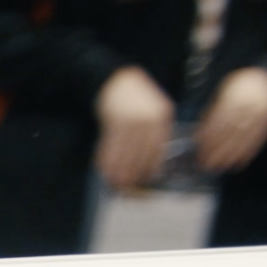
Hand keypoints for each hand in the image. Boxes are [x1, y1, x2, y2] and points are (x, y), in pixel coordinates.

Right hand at [95, 66, 176, 190]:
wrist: (117, 80)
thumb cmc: (136, 98)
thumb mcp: (154, 111)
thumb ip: (155, 131)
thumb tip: (151, 161)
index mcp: (163, 116)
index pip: (158, 147)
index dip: (151, 165)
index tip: (146, 179)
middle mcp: (148, 118)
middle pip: (141, 152)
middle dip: (134, 171)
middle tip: (128, 186)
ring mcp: (130, 119)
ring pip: (125, 151)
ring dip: (119, 169)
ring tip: (115, 182)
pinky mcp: (113, 120)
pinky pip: (110, 145)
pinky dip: (107, 158)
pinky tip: (104, 167)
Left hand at [196, 66, 266, 174]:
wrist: (265, 75)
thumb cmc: (236, 86)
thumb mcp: (220, 93)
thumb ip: (211, 113)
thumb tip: (198, 137)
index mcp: (234, 97)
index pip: (219, 122)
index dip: (208, 140)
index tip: (200, 152)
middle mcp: (250, 105)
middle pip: (232, 132)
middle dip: (218, 151)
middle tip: (207, 165)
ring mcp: (263, 112)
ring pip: (246, 137)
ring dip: (232, 155)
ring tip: (221, 167)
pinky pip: (260, 137)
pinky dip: (249, 152)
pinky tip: (240, 162)